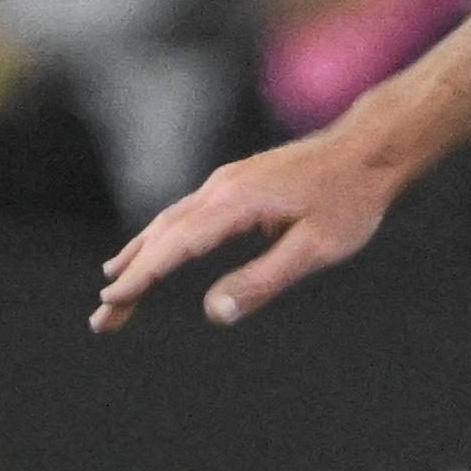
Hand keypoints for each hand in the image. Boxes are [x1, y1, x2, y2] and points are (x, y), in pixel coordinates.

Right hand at [92, 136, 400, 331]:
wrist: (367, 150)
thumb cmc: (348, 200)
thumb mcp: (315, 248)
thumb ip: (264, 280)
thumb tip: (213, 312)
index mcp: (235, 203)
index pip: (176, 246)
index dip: (142, 277)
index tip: (111, 302)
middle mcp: (220, 188)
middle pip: (162, 238)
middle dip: (131, 280)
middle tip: (102, 320)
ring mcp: (224, 183)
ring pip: (168, 225)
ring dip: (139, 260)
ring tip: (114, 293)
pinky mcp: (233, 184)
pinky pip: (183, 215)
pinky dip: (159, 240)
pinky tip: (149, 254)